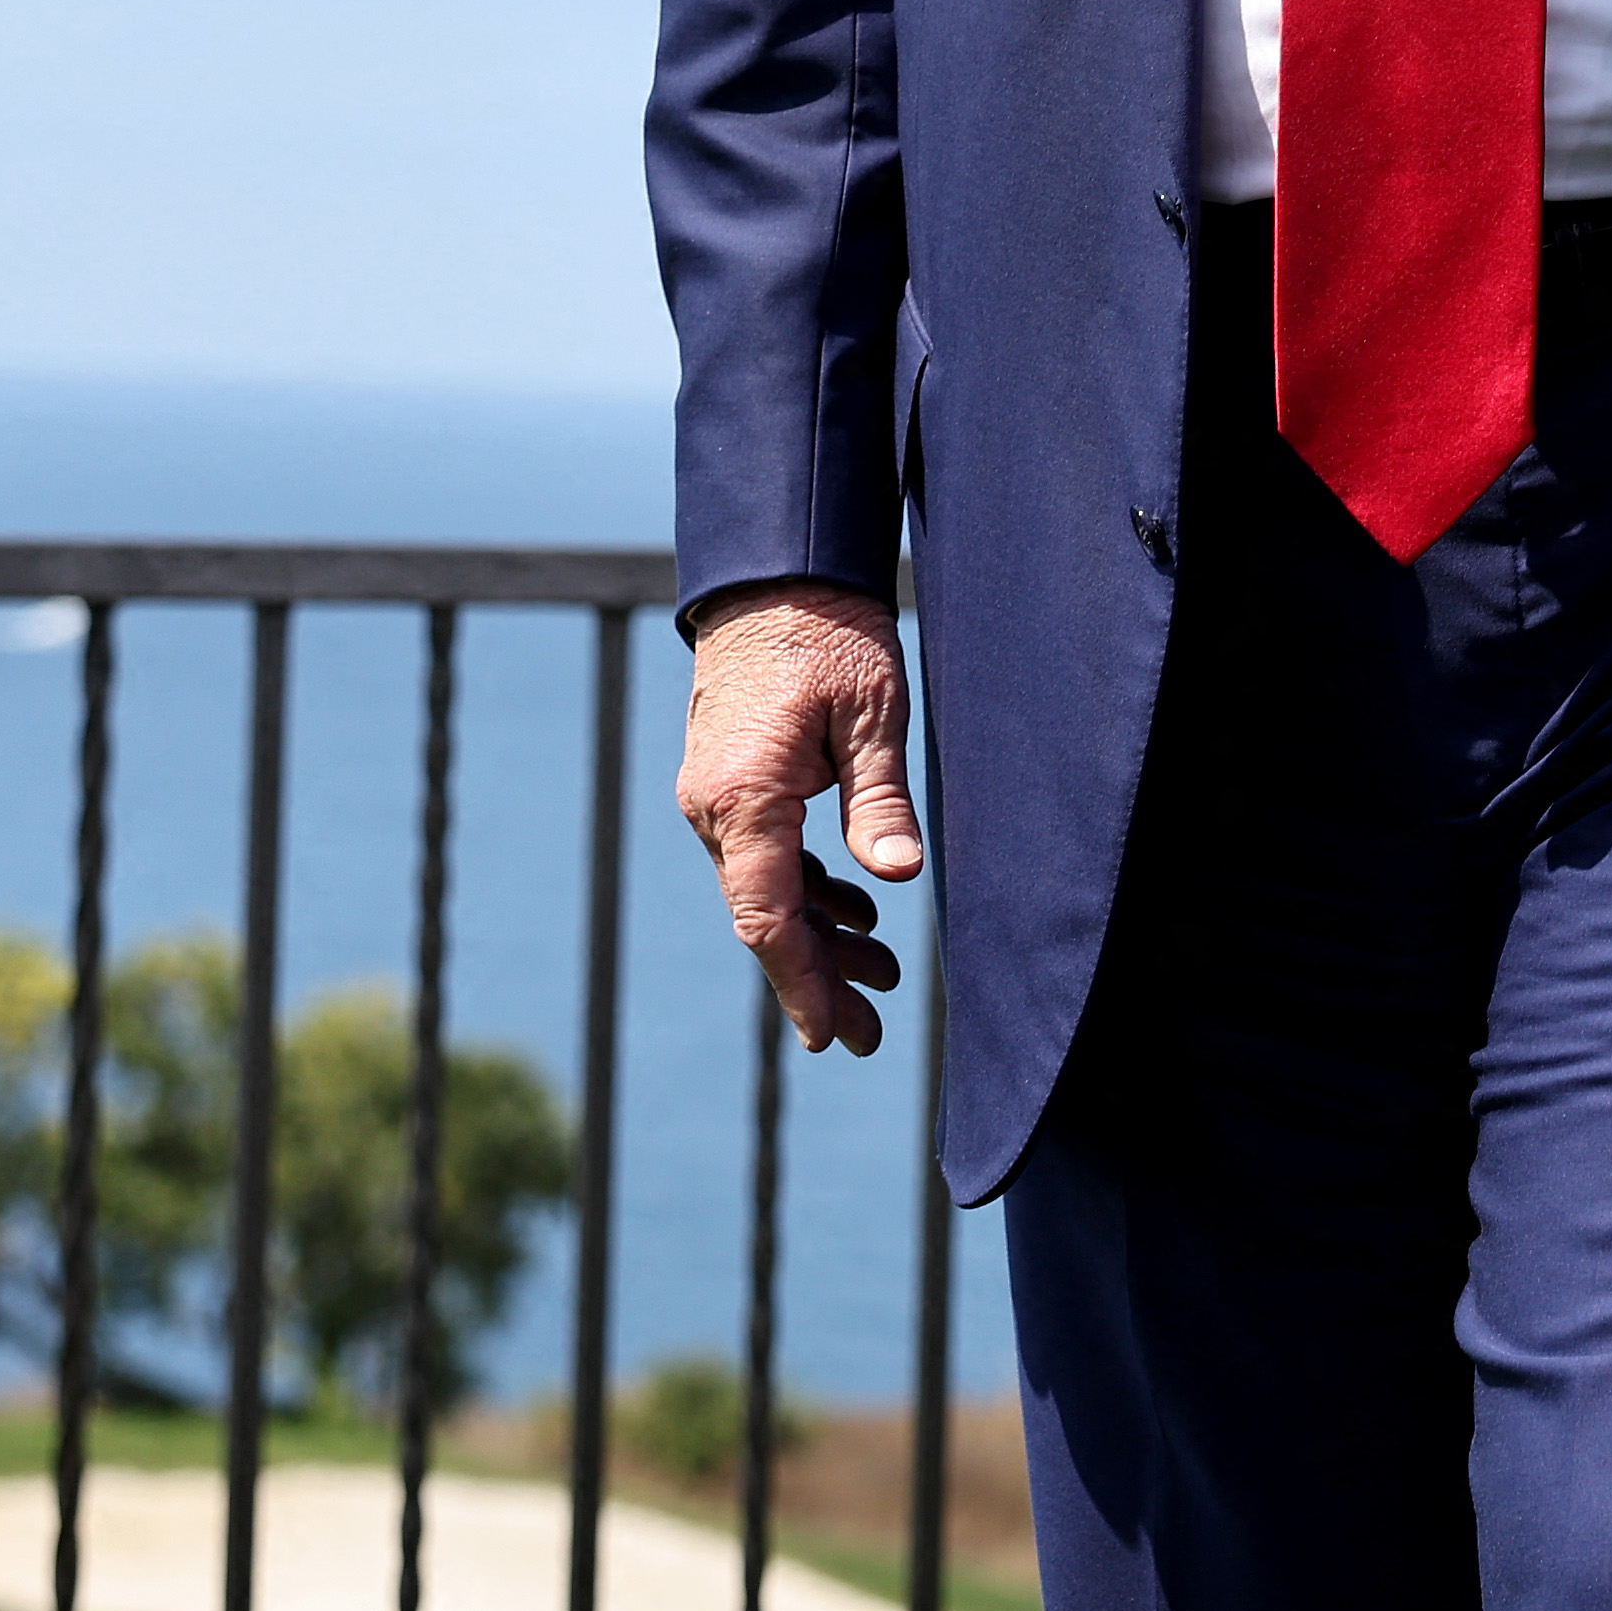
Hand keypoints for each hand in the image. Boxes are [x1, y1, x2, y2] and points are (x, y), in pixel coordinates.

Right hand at [674, 578, 919, 1054]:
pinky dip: (806, 891)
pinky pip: (762, 857)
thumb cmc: (828, 633)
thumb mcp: (872, 714)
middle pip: (765, 916)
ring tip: (883, 970)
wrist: (773, 573)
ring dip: (819, 936)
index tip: (832, 1037)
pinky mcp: (728, 782)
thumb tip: (897, 877)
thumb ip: (879, 799)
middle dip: (819, 978)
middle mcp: (714, 807)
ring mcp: (714, 796)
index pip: (767, 917)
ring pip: (764, 891)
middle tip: (874, 1032)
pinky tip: (856, 912)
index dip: (800, 984)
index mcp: (744, 797)